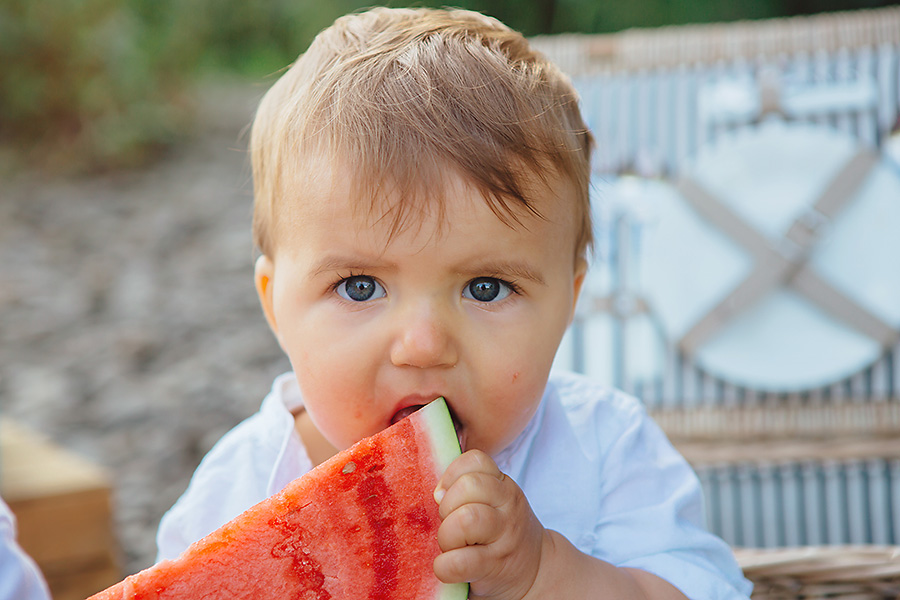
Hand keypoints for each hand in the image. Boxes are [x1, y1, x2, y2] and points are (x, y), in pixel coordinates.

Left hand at [432, 450, 547, 599]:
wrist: (536, 570)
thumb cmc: (500, 531)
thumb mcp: (494, 501)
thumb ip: (468, 488)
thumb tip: (436, 494)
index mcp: (503, 485)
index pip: (475, 460)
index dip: (451, 475)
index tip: (443, 495)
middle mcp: (507, 505)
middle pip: (468, 486)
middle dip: (446, 506)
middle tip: (448, 523)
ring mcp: (504, 536)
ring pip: (466, 519)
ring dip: (446, 534)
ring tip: (450, 545)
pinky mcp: (494, 566)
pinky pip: (460, 562)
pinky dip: (444, 566)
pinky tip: (446, 566)